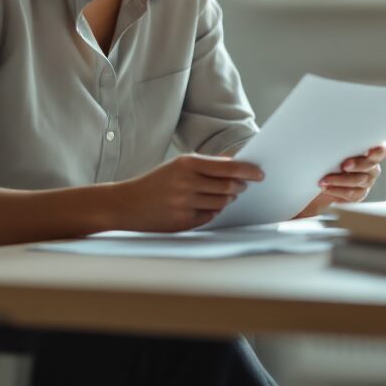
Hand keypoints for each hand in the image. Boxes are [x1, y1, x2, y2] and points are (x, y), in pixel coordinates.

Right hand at [114, 153, 264, 231]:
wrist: (127, 204)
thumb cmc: (156, 182)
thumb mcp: (177, 165)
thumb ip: (206, 164)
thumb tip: (234, 163)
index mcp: (186, 164)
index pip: (226, 167)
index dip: (247, 171)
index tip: (259, 173)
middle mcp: (186, 183)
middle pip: (228, 187)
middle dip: (240, 187)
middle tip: (244, 186)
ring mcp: (184, 204)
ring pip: (221, 203)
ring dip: (228, 199)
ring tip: (226, 195)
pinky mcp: (183, 222)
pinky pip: (210, 216)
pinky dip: (214, 211)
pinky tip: (208, 206)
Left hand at [293, 141, 385, 218]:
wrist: (316, 175)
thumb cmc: (325, 154)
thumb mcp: (331, 145)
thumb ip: (336, 140)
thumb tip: (327, 131)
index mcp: (368, 149)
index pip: (381, 150)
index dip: (377, 151)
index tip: (367, 152)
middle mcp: (371, 165)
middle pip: (371, 165)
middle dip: (357, 165)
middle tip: (343, 165)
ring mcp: (366, 180)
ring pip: (360, 180)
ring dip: (341, 180)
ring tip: (325, 180)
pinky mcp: (358, 193)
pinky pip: (352, 194)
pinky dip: (337, 190)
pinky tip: (326, 188)